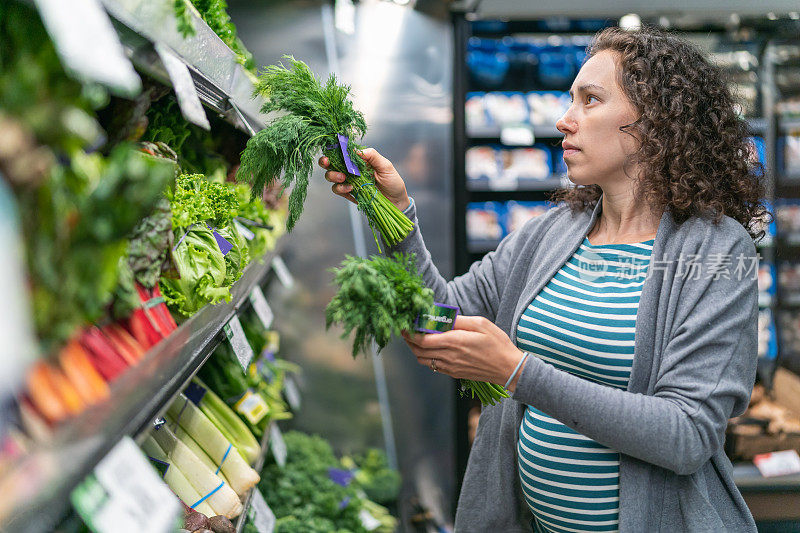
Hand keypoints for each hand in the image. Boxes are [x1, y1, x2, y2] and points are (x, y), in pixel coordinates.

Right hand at [318, 147, 409, 210]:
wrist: (396, 201)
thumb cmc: (393, 182)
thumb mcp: (385, 165)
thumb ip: (372, 155)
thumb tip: (355, 150)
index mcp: (359, 159)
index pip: (343, 151)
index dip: (334, 149)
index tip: (332, 149)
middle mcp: (351, 169)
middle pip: (331, 163)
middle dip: (325, 161)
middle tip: (327, 162)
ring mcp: (349, 181)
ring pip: (331, 176)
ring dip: (333, 175)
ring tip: (343, 177)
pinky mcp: (349, 193)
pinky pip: (338, 190)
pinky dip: (341, 188)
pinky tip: (350, 188)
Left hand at [402, 316, 527, 391]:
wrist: (508, 369)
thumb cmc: (497, 344)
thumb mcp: (481, 324)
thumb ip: (459, 320)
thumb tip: (441, 316)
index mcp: (454, 342)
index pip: (422, 339)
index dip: (410, 332)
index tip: (405, 324)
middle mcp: (449, 356)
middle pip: (418, 349)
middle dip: (408, 340)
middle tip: (405, 330)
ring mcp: (450, 367)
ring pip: (422, 359)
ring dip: (415, 349)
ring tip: (414, 338)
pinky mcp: (453, 373)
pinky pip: (432, 366)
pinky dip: (425, 357)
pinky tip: (429, 348)